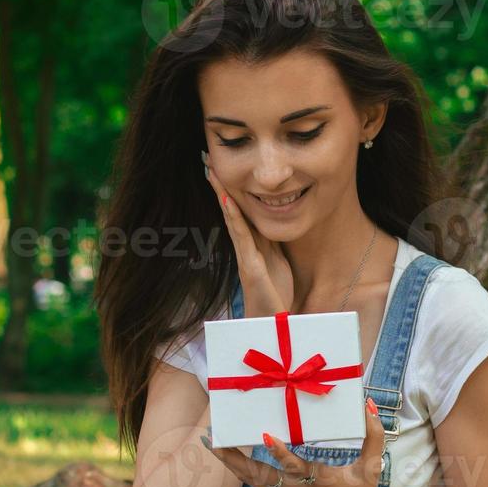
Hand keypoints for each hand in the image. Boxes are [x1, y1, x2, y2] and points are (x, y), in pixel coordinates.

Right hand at [203, 148, 293, 319]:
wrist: (275, 327)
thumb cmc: (276, 296)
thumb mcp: (279, 262)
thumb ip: (275, 244)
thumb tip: (279, 222)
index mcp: (254, 245)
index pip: (241, 211)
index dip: (232, 189)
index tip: (222, 166)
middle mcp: (246, 248)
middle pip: (231, 210)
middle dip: (221, 185)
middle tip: (208, 159)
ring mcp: (246, 257)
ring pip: (232, 219)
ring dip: (222, 195)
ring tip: (213, 171)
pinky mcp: (250, 268)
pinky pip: (241, 239)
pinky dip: (234, 219)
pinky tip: (228, 201)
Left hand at [204, 395, 386, 486]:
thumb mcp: (371, 469)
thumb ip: (373, 435)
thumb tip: (369, 404)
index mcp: (317, 481)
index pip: (294, 466)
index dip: (280, 452)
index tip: (266, 435)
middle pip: (256, 474)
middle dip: (232, 457)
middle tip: (211, 440)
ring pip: (250, 479)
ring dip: (229, 462)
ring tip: (210, 443)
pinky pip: (255, 483)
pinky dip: (240, 469)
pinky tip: (227, 457)